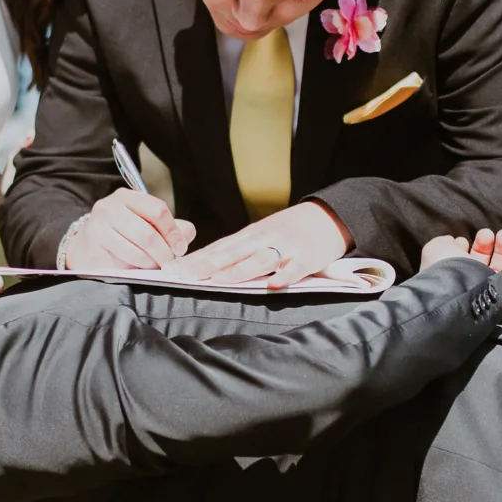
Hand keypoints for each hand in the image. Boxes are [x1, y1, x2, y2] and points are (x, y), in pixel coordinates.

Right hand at [63, 190, 194, 273]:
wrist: (86, 249)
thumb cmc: (120, 237)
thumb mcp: (144, 225)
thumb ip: (169, 228)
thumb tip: (188, 232)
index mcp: (127, 196)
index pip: (158, 209)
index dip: (173, 231)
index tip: (180, 247)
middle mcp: (111, 206)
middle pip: (149, 232)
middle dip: (165, 251)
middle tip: (170, 262)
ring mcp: (100, 224)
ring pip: (139, 247)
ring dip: (153, 261)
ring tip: (156, 266)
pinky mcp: (95, 243)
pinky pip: (126, 258)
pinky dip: (139, 266)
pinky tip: (141, 268)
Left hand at [176, 201, 349, 288]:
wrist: (329, 216)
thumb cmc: (289, 229)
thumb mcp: (259, 235)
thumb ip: (236, 250)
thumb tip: (202, 265)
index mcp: (249, 236)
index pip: (217, 248)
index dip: (195, 259)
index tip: (173, 270)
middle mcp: (263, 239)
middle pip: (232, 253)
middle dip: (207, 264)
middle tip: (185, 276)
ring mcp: (285, 248)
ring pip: (259, 260)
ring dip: (238, 270)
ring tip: (218, 279)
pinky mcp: (307, 258)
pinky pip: (295, 268)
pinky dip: (284, 276)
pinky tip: (273, 285)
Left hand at [419, 225, 501, 306]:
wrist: (454, 292)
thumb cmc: (442, 270)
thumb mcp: (436, 248)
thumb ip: (445, 242)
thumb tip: (456, 241)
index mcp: (452, 278)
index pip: (462, 263)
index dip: (464, 248)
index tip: (463, 240)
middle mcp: (470, 287)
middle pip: (482, 264)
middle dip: (486, 246)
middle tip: (487, 233)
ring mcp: (488, 295)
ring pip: (501, 272)